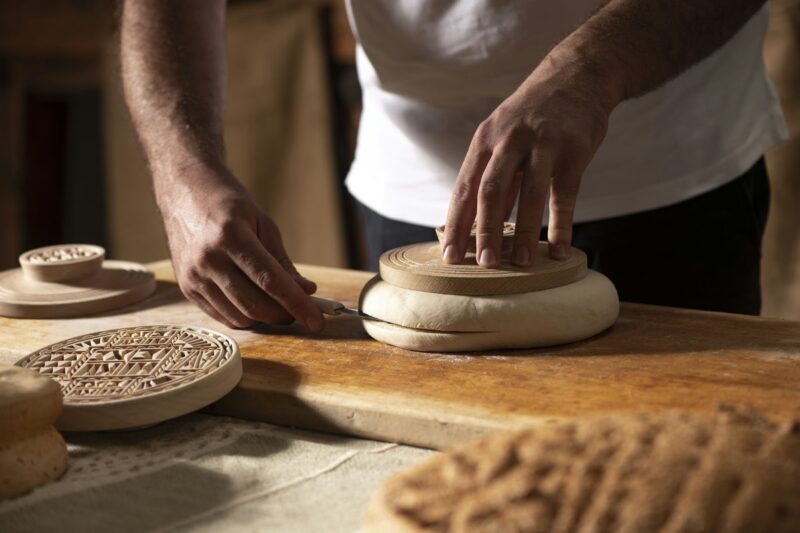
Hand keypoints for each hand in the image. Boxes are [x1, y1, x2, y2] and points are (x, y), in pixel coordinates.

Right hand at [157, 163, 324, 330]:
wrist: (184, 192)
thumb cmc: (230, 204)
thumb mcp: (263, 224)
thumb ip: (283, 262)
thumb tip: (306, 291)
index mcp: (231, 237)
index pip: (270, 282)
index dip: (297, 304)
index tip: (318, 321)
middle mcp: (208, 259)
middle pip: (254, 305)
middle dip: (284, 315)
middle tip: (302, 312)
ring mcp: (193, 277)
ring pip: (239, 316)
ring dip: (266, 319)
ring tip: (280, 307)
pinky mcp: (186, 288)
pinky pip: (222, 316)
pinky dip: (245, 318)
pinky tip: (258, 306)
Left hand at [442, 50, 617, 267]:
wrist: (577, 76)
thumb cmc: (533, 117)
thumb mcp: (503, 138)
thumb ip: (493, 179)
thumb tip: (475, 226)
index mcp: (485, 140)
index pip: (465, 188)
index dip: (457, 225)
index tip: (450, 258)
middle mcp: (509, 139)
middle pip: (490, 191)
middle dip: (484, 231)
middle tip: (484, 265)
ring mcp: (543, 142)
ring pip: (528, 193)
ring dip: (523, 232)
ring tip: (520, 264)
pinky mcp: (574, 148)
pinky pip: (565, 193)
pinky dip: (561, 224)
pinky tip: (558, 248)